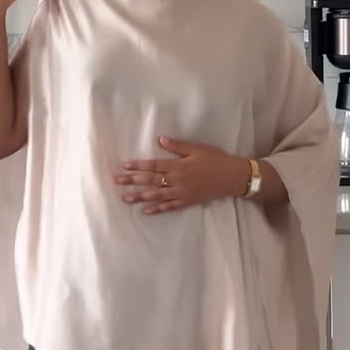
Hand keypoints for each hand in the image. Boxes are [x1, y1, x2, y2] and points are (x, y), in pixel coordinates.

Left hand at [115, 138, 247, 214]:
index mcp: (178, 165)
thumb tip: (160, 139)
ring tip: (125, 198)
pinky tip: (145, 210)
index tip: (123, 166)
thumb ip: (177, 146)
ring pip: (156, 195)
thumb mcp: (197, 148)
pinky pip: (169, 207)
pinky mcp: (187, 202)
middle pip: (150, 181)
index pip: (153, 165)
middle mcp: (177, 180)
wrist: (232, 177)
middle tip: (116, 182)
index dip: (137, 166)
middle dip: (132, 181)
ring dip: (140, 197)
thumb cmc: (215, 159)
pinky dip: (157, 209)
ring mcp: (181, 193)